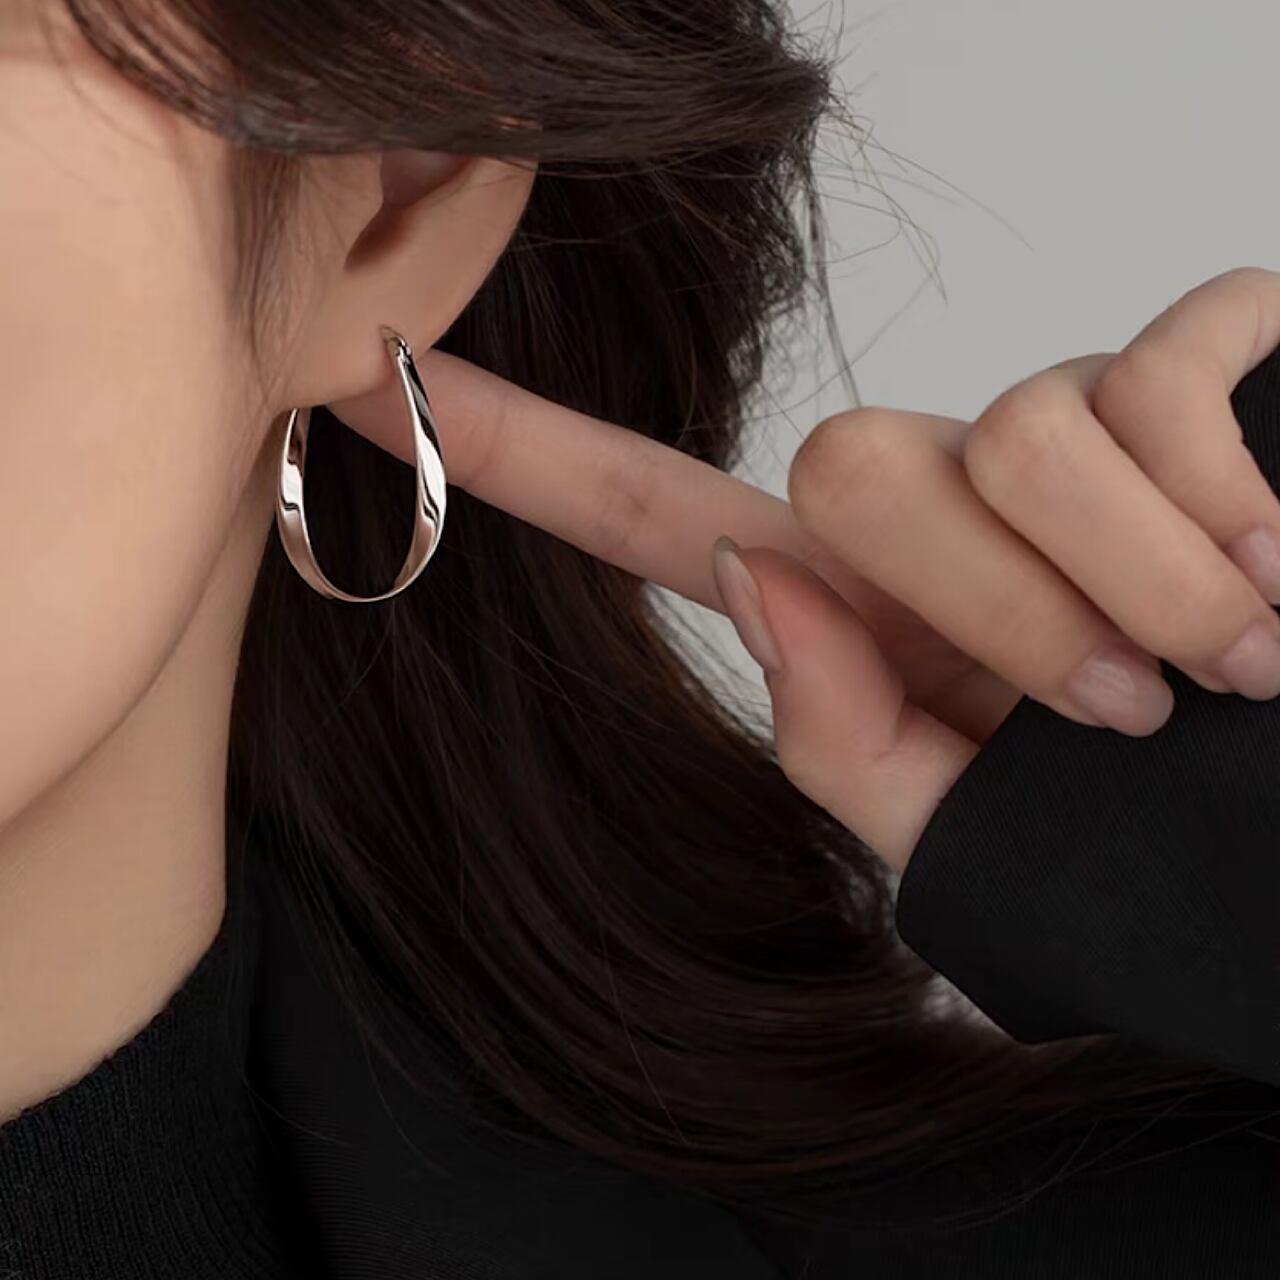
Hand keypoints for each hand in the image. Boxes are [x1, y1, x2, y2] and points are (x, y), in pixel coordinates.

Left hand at [329, 267, 1279, 871]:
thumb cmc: (1175, 838)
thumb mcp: (982, 840)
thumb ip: (844, 741)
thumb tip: (758, 577)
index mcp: (877, 610)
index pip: (658, 511)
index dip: (519, 451)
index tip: (367, 369)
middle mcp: (952, 493)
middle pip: (852, 464)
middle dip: (992, 607)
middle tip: (1115, 704)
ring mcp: (1066, 415)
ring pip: (1016, 431)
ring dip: (1136, 590)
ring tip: (1231, 663)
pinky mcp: (1197, 353)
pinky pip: (1154, 386)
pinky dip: (1227, 517)